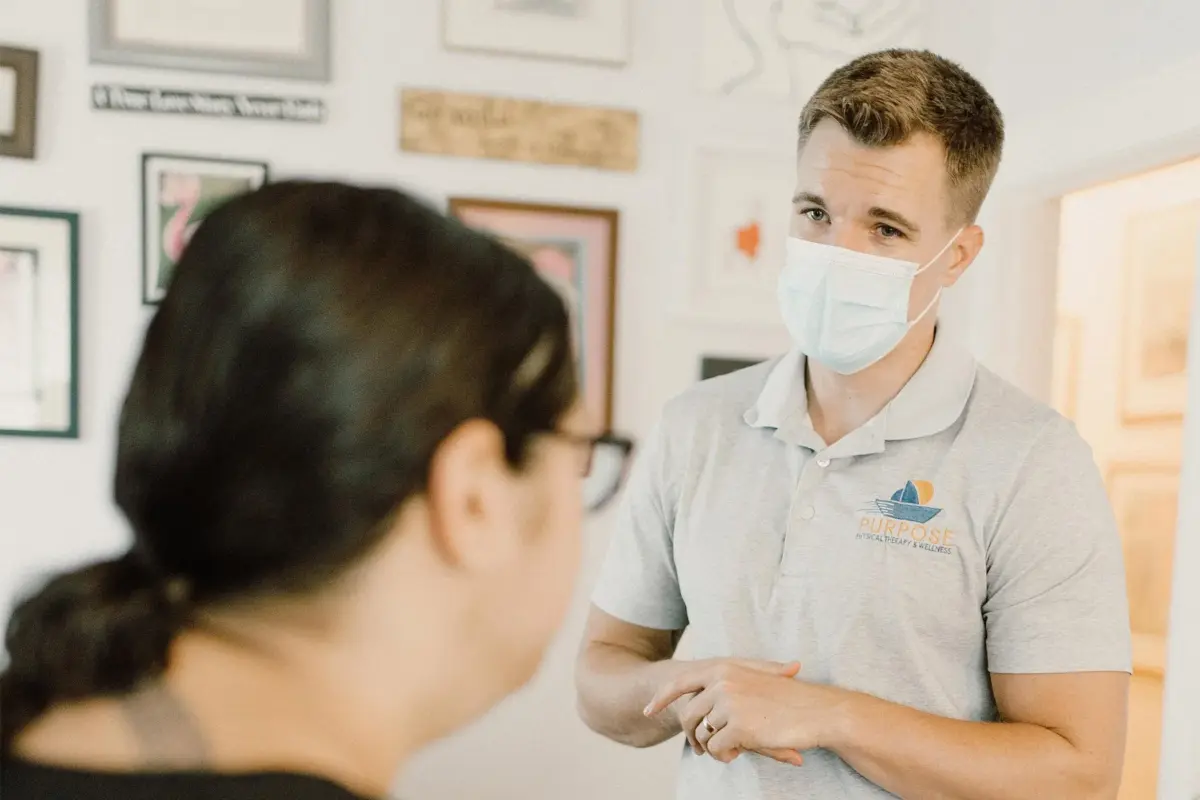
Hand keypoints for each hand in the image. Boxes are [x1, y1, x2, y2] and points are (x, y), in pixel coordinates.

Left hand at [646, 660, 845, 765]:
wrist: (818, 711)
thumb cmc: (788, 700)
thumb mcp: (754, 684)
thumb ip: (726, 689)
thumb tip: (701, 702)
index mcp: (723, 668)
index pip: (680, 682)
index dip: (661, 697)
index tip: (647, 710)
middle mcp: (721, 681)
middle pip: (688, 715)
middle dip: (693, 736)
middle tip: (701, 748)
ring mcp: (728, 702)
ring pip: (702, 735)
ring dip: (712, 747)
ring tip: (731, 748)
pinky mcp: (737, 725)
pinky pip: (716, 749)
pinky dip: (724, 755)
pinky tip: (740, 751)